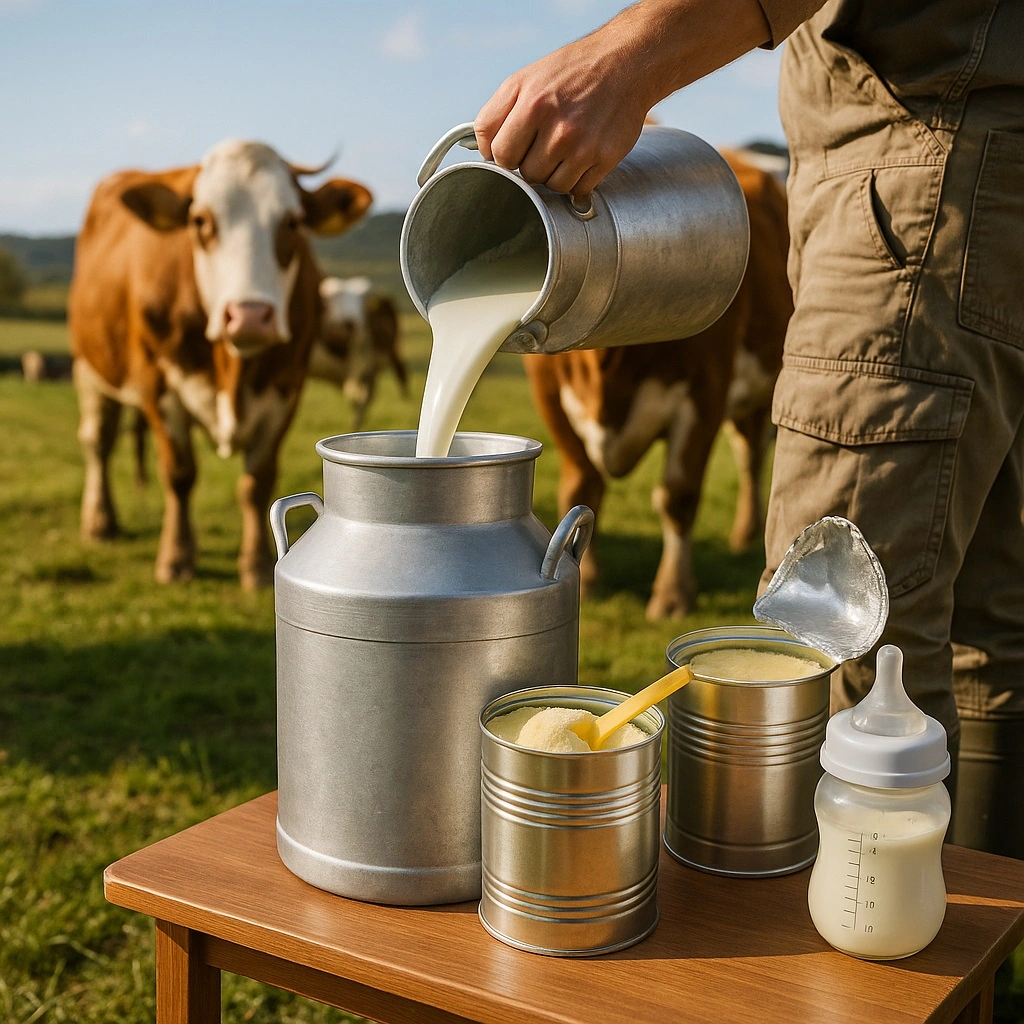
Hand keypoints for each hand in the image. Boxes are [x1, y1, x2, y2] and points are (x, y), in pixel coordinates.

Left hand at [474, 0, 771, 197]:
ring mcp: (584, 147)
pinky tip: (580, 157)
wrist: (625, 64)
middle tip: (543, 145)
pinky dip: (576, 180)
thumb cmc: (570, 73)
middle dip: (530, 164)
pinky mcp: (605, 159)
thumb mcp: (522, 81)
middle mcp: (559, 128)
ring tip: (563, 149)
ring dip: (552, 175)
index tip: (514, 149)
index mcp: (532, 104)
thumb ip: (494, 116)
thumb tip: (482, 153)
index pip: (500, 156)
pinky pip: (577, 190)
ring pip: (551, 187)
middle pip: (526, 175)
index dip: (504, 155)